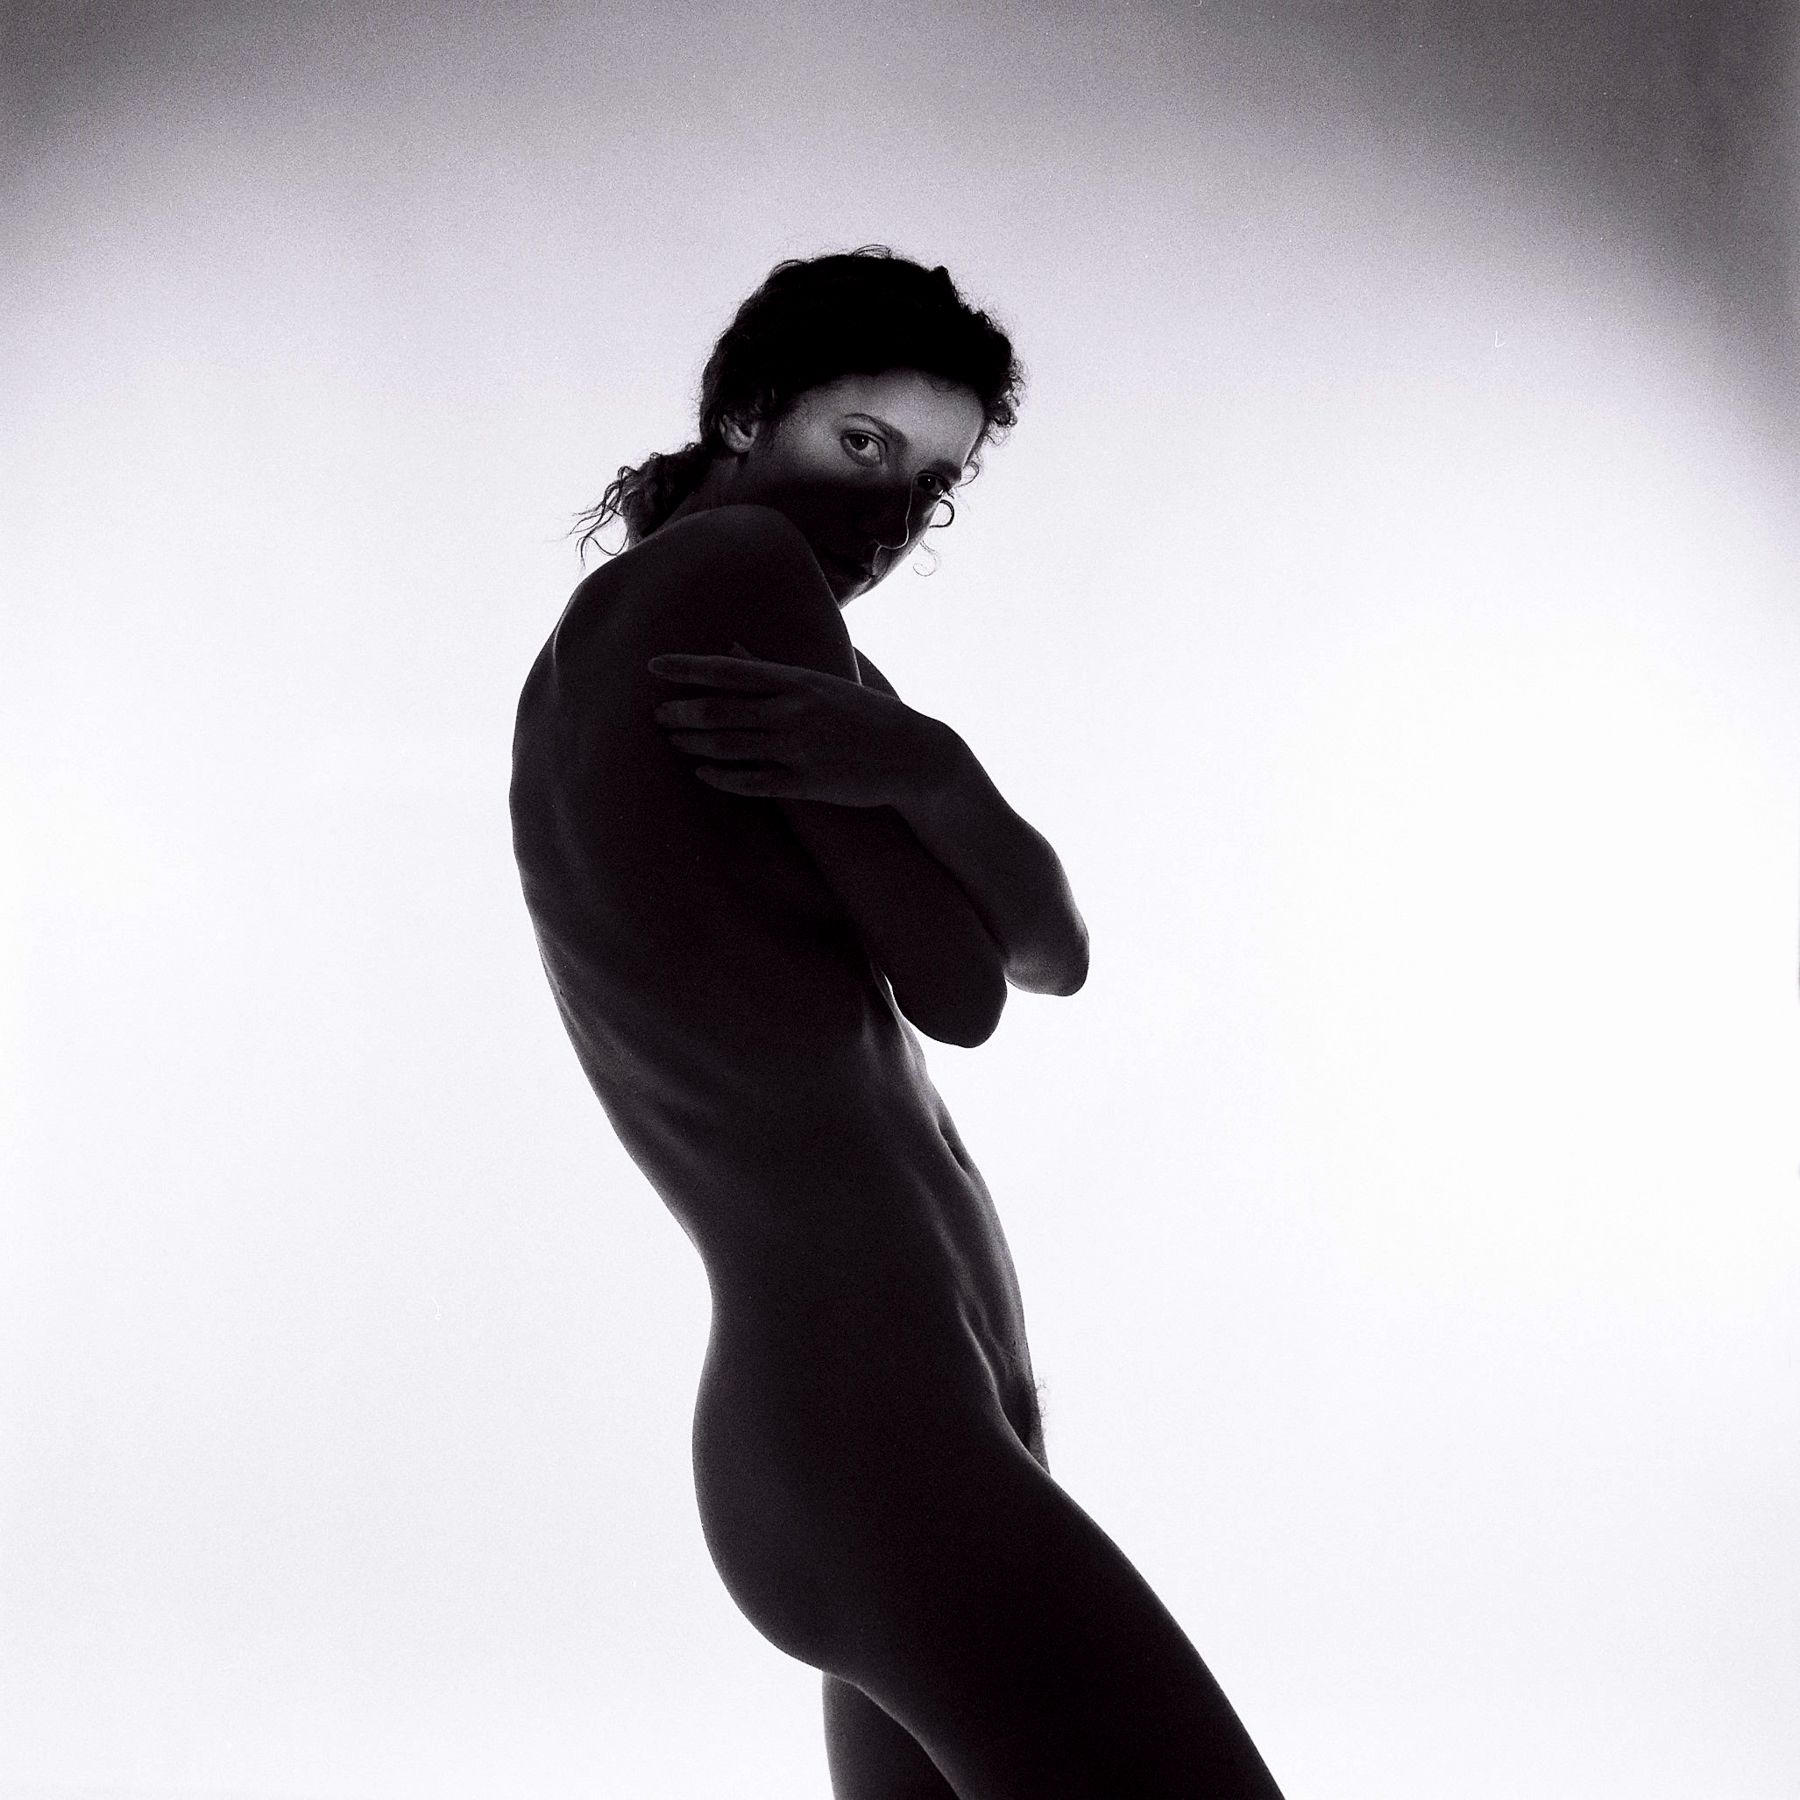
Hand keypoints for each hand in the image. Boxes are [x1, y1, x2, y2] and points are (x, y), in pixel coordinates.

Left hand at [648, 643, 956, 807]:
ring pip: (729, 746)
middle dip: (681, 712)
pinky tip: (703, 774)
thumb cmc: (863, 714)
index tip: (654, 666)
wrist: (911, 755)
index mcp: (797, 681)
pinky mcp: (805, 784)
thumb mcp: (820, 682)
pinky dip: (721, 777)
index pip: (728, 670)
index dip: (687, 668)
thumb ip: (771, 670)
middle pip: (720, 710)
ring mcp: (797, 750)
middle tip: (657, 714)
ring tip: (673, 740)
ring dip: (695, 744)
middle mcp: (793, 712)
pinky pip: (750, 782)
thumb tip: (730, 649)